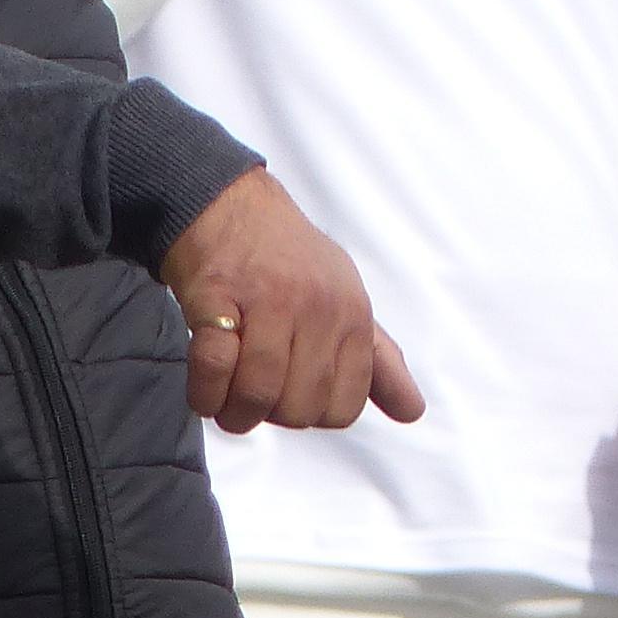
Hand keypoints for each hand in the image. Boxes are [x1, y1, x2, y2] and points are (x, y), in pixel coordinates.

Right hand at [157, 168, 425, 433]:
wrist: (226, 202)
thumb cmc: (286, 259)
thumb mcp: (346, 300)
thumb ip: (377, 361)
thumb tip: (413, 413)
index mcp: (353, 314)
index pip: (344, 407)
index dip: (311, 413)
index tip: (290, 393)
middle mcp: (318, 308)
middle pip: (300, 408)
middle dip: (271, 415)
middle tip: (253, 391)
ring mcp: (269, 300)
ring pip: (258, 393)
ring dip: (233, 411)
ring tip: (224, 399)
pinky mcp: (218, 295)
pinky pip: (215, 367)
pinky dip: (204, 391)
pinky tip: (203, 388)